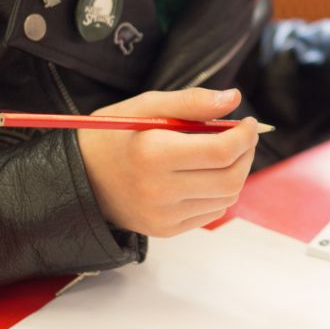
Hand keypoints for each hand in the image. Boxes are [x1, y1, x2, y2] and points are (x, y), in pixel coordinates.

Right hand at [78, 88, 258, 236]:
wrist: (80, 177)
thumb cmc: (116, 134)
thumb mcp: (147, 105)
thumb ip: (192, 101)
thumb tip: (234, 99)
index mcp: (153, 154)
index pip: (222, 151)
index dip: (245, 135)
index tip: (248, 122)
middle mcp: (159, 191)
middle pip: (231, 177)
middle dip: (246, 153)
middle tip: (243, 135)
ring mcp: (162, 215)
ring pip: (227, 196)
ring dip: (236, 171)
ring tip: (223, 152)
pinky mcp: (166, 229)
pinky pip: (212, 211)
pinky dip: (220, 191)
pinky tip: (205, 174)